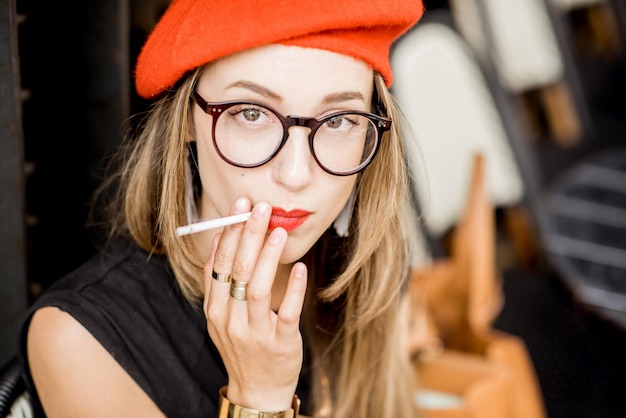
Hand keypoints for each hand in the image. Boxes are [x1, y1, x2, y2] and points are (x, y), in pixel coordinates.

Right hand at [203, 197, 306, 410]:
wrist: (257, 390)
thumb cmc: (242, 346)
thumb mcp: (222, 317)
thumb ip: (220, 282)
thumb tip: (222, 238)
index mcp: (214, 310)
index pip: (218, 265)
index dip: (229, 233)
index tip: (239, 207)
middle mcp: (230, 321)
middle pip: (237, 271)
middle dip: (248, 235)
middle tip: (260, 208)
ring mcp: (254, 333)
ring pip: (258, 289)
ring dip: (268, 257)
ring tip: (278, 231)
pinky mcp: (280, 344)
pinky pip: (287, 313)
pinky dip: (294, 289)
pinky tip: (300, 268)